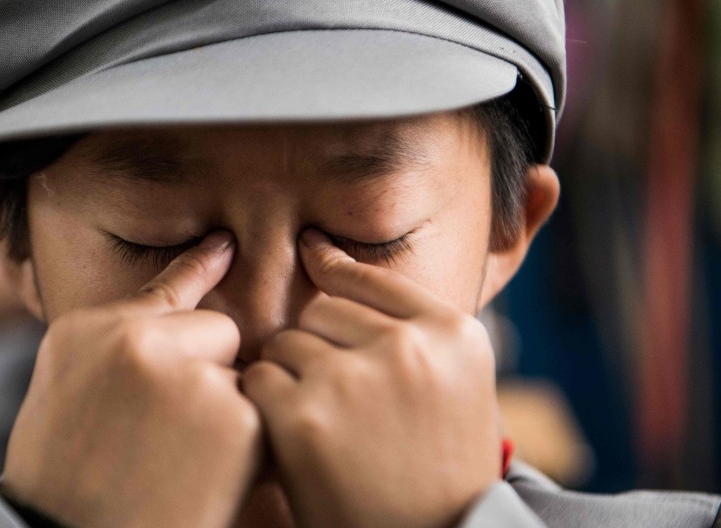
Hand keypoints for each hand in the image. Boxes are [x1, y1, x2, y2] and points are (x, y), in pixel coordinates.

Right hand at [2, 232, 261, 527]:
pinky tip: (201, 480)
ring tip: (176, 464)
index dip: (200, 267)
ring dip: (225, 412)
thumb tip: (169, 323)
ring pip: (241, 376)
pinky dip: (246, 451)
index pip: (165, 288)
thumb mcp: (64, 392)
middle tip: (169, 434)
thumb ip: (114, 347)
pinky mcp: (234, 418)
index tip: (226, 246)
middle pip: (218, 330)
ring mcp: (188, 374)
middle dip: (210, 371)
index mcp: (89, 329)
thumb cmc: (62, 482)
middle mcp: (138, 339)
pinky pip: (261, 418)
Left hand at [242, 229, 499, 527]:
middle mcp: (407, 347)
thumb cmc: (444, 470)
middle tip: (334, 394)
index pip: (372, 279)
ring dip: (289, 374)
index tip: (311, 250)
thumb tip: (333, 257)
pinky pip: (259, 379)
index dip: (335, 268)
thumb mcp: (461, 387)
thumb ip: (416, 328)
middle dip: (317, 344)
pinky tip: (293, 436)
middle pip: (323, 309)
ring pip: (287, 341)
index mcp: (453, 333)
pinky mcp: (304, 418)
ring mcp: (353, 380)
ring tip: (321, 421)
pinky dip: (265, 405)